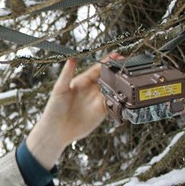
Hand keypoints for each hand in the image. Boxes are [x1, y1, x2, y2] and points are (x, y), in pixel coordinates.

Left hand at [26, 52, 124, 168]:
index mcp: (82, 81)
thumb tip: (71, 59)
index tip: (117, 55)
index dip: (108, 62)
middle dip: (118, 71)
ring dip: (121, 85)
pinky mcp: (102, 111)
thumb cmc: (54, 108)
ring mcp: (97, 100)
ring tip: (130, 79)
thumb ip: (66, 74)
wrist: (56, 130)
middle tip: (128, 66)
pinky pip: (114, 103)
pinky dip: (121, 99)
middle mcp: (91, 89)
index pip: (98, 68)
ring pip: (113, 90)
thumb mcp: (60, 89)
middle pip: (108, 77)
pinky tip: (126, 96)